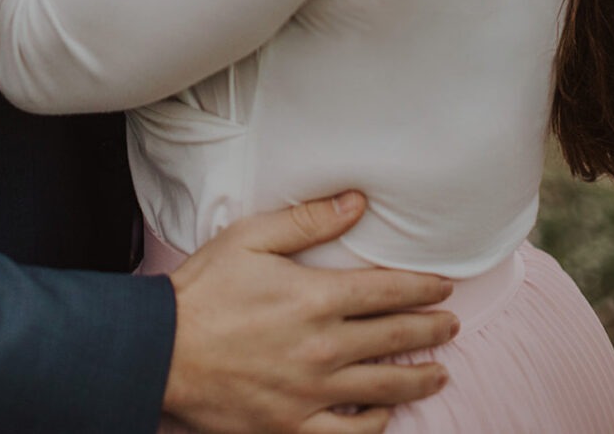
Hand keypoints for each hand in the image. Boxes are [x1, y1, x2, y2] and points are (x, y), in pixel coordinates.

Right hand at [164, 193, 456, 433]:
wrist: (162, 351)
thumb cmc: (204, 289)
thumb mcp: (250, 238)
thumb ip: (308, 221)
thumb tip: (357, 202)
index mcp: (315, 298)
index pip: (387, 292)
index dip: (422, 288)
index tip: (445, 286)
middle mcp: (323, 348)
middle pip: (395, 338)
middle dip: (432, 329)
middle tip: (452, 324)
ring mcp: (311, 393)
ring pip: (384, 388)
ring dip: (419, 378)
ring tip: (440, 371)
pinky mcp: (293, 427)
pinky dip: (377, 424)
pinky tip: (387, 413)